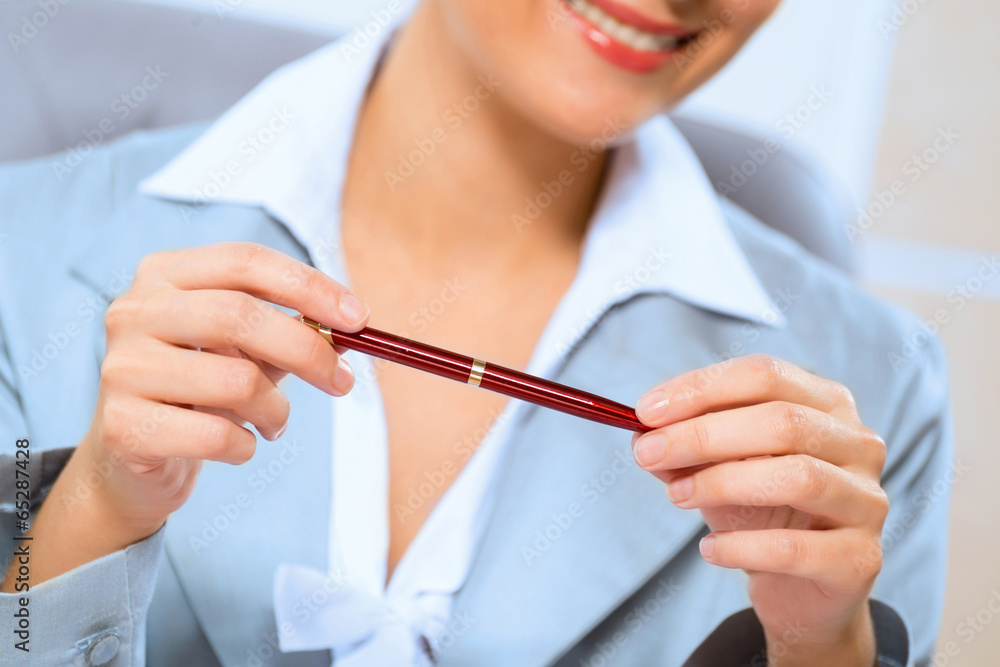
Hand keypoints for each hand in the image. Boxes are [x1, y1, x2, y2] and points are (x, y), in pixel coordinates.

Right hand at [76, 243, 367, 539]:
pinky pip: (216, 435)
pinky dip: (246, 446)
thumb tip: (351, 327)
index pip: (245, 261)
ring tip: (273, 422)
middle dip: (307, 351)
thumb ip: (290, 330)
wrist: (132, 458)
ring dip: (276, 409)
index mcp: (164, 275)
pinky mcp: (124, 427)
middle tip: (341, 381)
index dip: (309, 286)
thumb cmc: (200, 390)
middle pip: (239, 315)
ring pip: (235, 381)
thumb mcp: (243, 349)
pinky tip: (237, 445)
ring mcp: (122, 367)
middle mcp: (134, 311)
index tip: (359, 319)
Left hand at [632, 354, 887, 664]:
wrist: (800, 588)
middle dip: (703, 434)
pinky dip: (742, 546)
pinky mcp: (859, 559)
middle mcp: (858, 444)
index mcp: (826, 404)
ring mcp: (867, 501)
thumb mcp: (719, 468)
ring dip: (722, 482)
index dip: (702, 388)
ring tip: (677, 495)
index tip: (645, 411)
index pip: (765, 375)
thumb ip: (686, 447)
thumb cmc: (763, 512)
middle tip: (649, 453)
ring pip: (798, 476)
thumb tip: (643, 434)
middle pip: (782, 421)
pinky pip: (795, 548)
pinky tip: (710, 549)